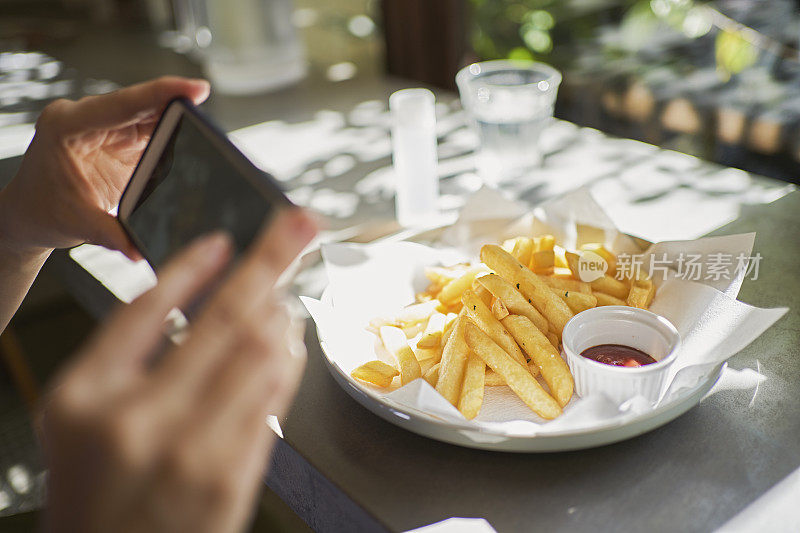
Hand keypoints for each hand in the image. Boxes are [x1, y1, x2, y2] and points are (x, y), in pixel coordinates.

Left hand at [0, 76, 209, 257]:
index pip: (120, 104)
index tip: (192, 89)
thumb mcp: (77, 224)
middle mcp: (86, 120)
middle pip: (140, 104)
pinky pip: (151, 131)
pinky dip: (173, 135)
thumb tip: (140, 250)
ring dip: (177, 121)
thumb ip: (111, 235)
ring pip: (149, 115)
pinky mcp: (120, 140)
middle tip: (204, 107)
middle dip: (174, 104)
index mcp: (67, 127)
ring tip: (203, 129)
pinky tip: (191, 140)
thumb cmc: (42, 211)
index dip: (159, 94)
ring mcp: (105, 128)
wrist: (32, 214)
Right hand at [39, 208, 316, 532]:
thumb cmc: (97, 493)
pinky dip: (289, 359)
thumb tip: (204, 296)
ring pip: (261, 353)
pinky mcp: (230, 479)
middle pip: (223, 318)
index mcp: (84, 396)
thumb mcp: (82, 420)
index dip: (193, 265)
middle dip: (271, 260)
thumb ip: (129, 359)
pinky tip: (291, 340)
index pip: (146, 308)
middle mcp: (135, 419)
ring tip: (289, 294)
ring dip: (284, 312)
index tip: (223, 239)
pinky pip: (273, 400)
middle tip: (300, 225)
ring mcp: (188, 451)